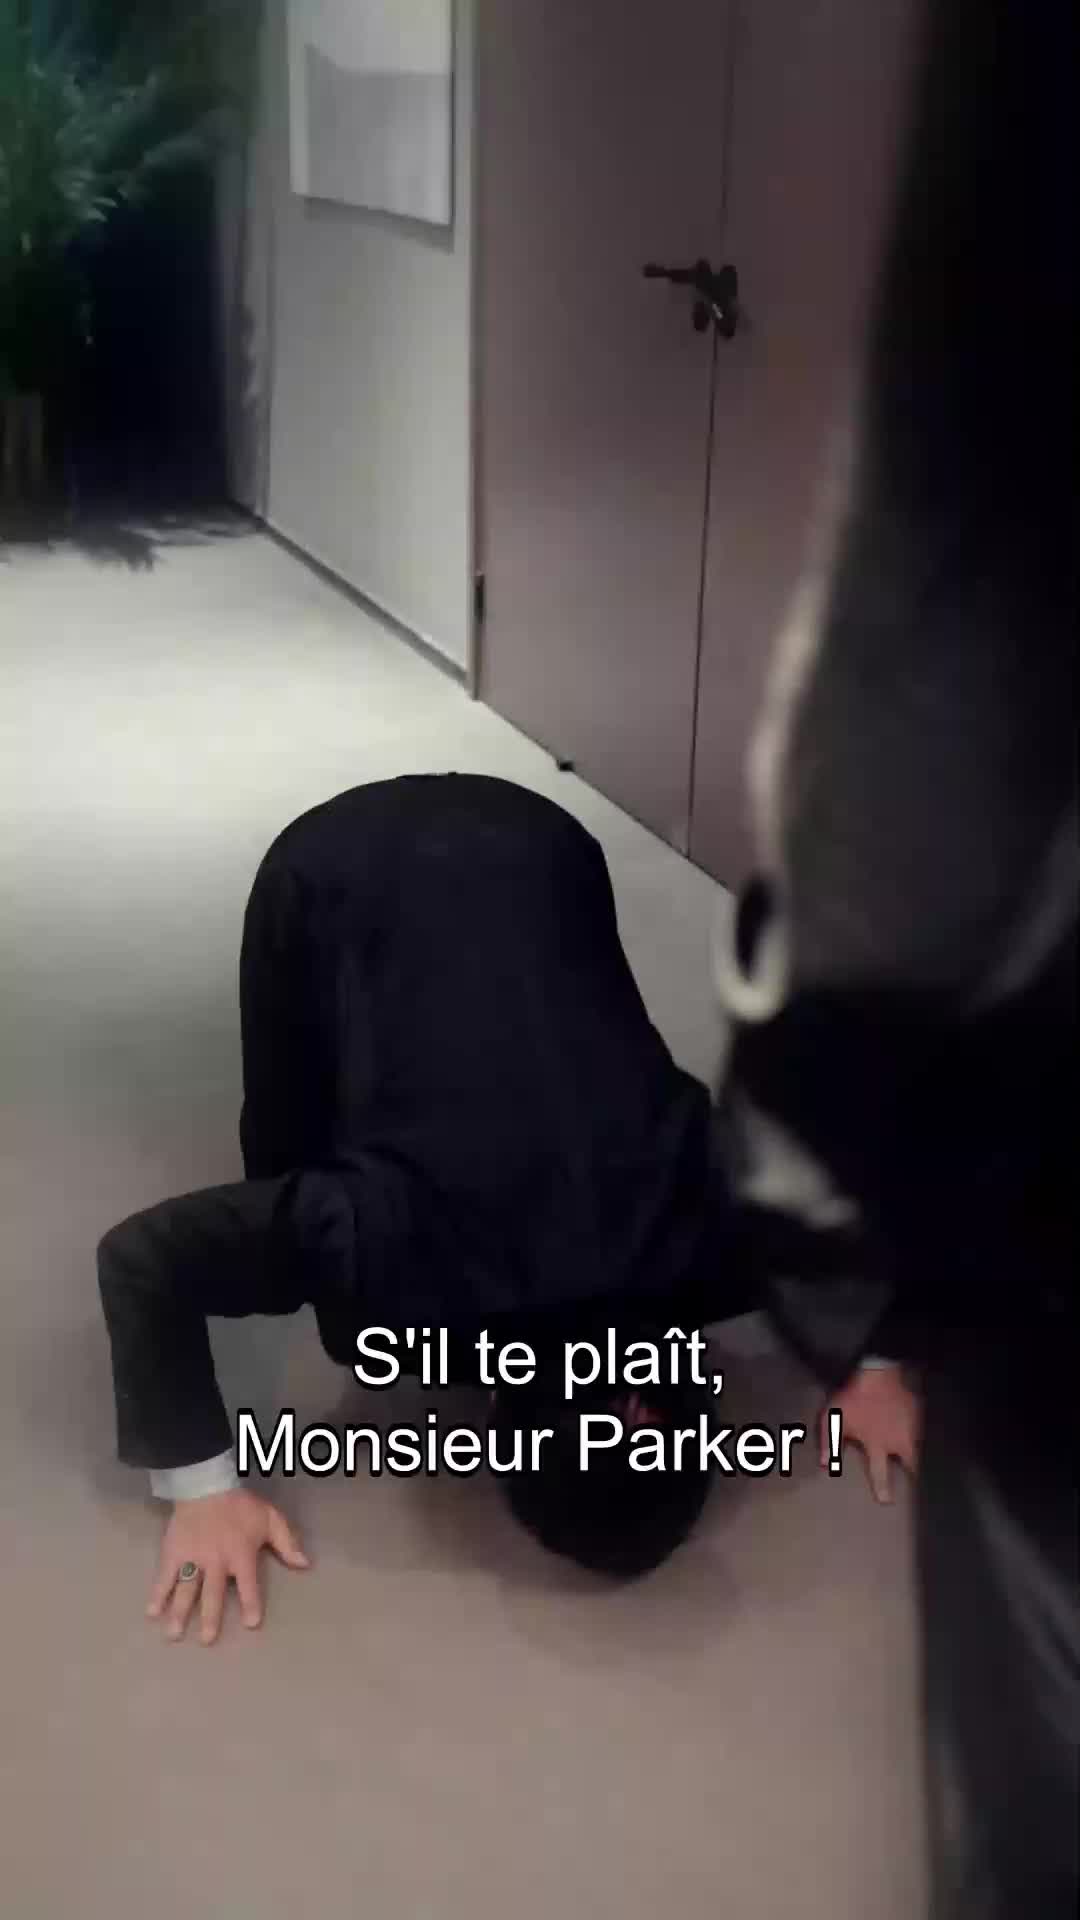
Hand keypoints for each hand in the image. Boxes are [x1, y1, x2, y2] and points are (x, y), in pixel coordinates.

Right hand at [147, 1489, 309, 1644]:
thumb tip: (305, 1564)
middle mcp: (216, 1562)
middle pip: (213, 1594)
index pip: (248, 1585)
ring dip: (180, 1612)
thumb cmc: (240, 1505)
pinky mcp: (174, 1552)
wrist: (206, 1484)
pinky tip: (152, 1612)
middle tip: (207, 1640)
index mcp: (241, 1555)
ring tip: (174, 1635)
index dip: (251, 1603)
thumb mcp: (270, 1518)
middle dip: (210, 1618)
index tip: (251, 1624)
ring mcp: (193, 1558)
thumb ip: (287, 1542)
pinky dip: (158, 1594)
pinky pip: (165, 1576)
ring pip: (186, 1590)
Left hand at [819, 1363, 920, 1504]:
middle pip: (913, 1465)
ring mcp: (912, 1428)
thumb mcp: (834, 1418)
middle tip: (923, 1488)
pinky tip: (931, 1439)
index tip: (886, 1501)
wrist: (877, 1371)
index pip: (880, 1472)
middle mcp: (898, 1441)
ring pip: (924, 1449)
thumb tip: (823, 1464)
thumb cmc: (854, 1397)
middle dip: (917, 1477)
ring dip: (925, 1458)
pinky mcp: (920, 1414)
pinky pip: (927, 1431)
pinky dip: (929, 1437)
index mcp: (877, 1444)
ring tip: (931, 1467)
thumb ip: (828, 1441)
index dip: (883, 1488)